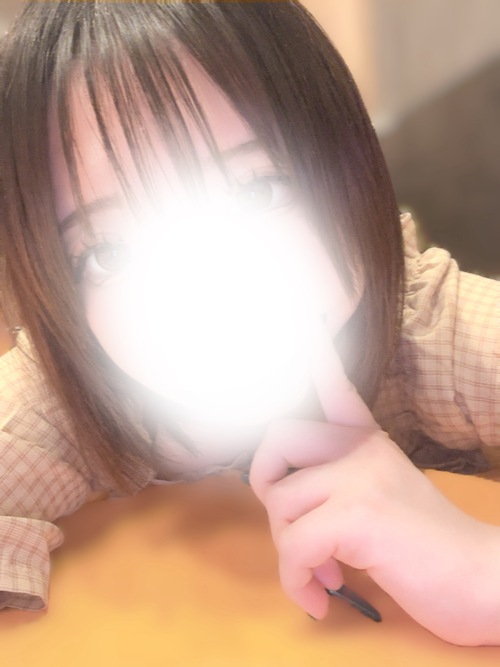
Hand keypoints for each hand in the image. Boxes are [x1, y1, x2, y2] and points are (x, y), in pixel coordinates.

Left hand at [249, 331, 499, 644]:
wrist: (482, 580)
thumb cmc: (428, 546)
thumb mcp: (385, 496)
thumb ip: (341, 482)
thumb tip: (285, 498)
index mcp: (367, 441)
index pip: (333, 387)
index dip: (311, 355)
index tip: (301, 322)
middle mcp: (360, 449)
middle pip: (276, 439)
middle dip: (267, 486)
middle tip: (293, 522)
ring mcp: (359, 477)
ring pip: (279, 504)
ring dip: (290, 549)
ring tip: (323, 570)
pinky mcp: (358, 516)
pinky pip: (293, 546)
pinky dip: (295, 580)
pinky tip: (317, 596)